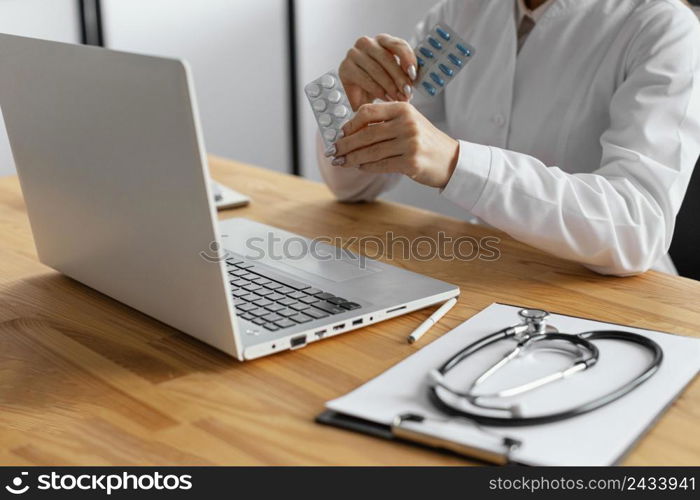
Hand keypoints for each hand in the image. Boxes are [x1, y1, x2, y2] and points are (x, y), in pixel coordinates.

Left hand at [328, 102, 459, 188]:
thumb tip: (349, 131)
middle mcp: (407, 123)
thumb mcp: (408, 121)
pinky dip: (367, 167)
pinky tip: (359, 166)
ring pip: (371, 152)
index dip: (350, 124)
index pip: (367, 112)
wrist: (450, 159)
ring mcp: (410, 143)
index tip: (340, 133)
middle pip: (366, 134)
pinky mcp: (411, 163)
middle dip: (345, 144)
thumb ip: (384, 122)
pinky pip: (381, 165)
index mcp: (403, 108)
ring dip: (352, 158)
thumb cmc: (425, 140)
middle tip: (333, 151)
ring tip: (341, 161)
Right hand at [338, 34, 417, 110]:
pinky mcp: (345, 68)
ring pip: (376, 69)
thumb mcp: (394, 75)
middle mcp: (366, 42)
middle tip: (407, 92)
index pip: (398, 44)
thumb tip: (414, 77)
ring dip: (390, 86)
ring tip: (398, 98)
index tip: (413, 74)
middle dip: (399, 77)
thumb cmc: (379, 83)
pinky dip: (377, 90)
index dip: (407, 59)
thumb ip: (404, 71)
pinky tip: (385, 98)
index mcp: (382, 40)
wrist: (359, 96)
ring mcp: (353, 54)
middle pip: (387, 58)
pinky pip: (365, 79)